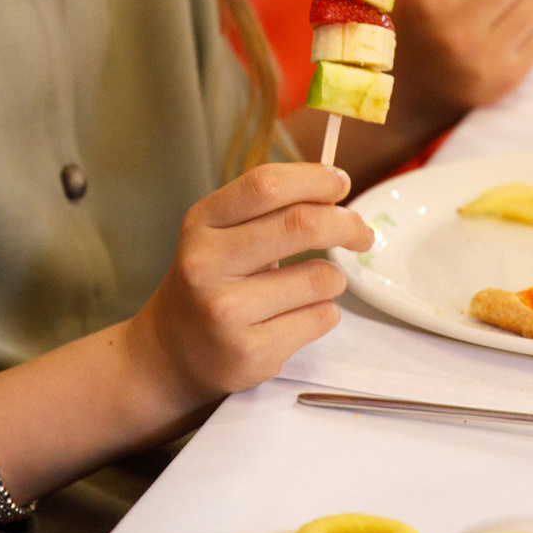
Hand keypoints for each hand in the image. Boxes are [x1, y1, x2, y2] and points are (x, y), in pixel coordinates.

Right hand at [130, 162, 374, 401]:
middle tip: (361, 233)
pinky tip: (296, 318)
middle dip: (346, 224)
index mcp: (201, 223)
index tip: (340, 183)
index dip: (314, 179)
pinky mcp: (250, 352)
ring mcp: (226, 311)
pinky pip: (320, 318)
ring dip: (333, 279)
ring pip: (320, 278)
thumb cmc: (210, 283)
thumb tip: (335, 186)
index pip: (266, 185)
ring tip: (311, 287)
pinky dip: (323, 313)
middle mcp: (207, 264)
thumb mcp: (219, 235)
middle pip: (301, 224)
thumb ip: (268, 210)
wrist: (171, 352)